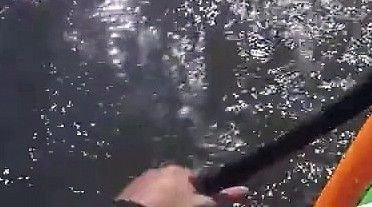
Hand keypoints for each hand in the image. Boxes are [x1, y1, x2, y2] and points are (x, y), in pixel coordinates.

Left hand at [116, 165, 247, 206]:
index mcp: (179, 170)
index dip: (200, 197)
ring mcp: (141, 182)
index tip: (199, 206)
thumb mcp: (201, 206)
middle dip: (181, 199)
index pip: (196, 181)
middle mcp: (159, 170)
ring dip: (164, 202)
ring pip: (159, 193)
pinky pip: (144, 199)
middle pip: (177, 187)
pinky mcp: (126, 194)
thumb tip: (245, 190)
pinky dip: (150, 205)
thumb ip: (222, 198)